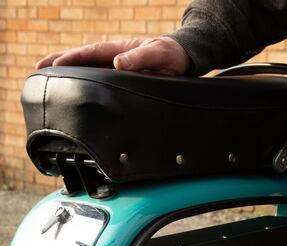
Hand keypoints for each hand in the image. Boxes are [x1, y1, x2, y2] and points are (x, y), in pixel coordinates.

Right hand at [36, 37, 188, 75]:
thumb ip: (140, 58)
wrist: (184, 58)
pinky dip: (86, 82)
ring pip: (88, 69)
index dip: (71, 59)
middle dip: (59, 62)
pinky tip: (77, 90)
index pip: (89, 53)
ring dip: (68, 73)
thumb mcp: (159, 54)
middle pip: (81, 59)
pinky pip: (99, 78)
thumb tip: (117, 63)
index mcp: (118, 49)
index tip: (54, 66)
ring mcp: (116, 66)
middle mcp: (113, 56)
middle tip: (37, 69)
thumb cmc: (172, 55)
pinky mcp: (122, 77)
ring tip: (47, 79)